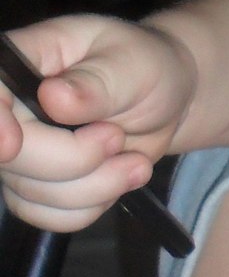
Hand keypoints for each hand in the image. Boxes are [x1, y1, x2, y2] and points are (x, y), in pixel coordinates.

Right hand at [0, 15, 196, 232]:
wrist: (166, 101)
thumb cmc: (146, 69)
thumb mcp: (134, 65)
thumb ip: (97, 83)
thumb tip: (54, 96)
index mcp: (23, 60)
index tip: (12, 145)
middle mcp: (9, 108)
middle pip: (11, 156)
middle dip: (75, 159)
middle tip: (117, 137)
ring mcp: (18, 150)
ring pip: (34, 193)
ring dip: (97, 186)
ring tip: (134, 159)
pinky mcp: (34, 186)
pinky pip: (49, 216)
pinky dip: (91, 206)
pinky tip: (116, 178)